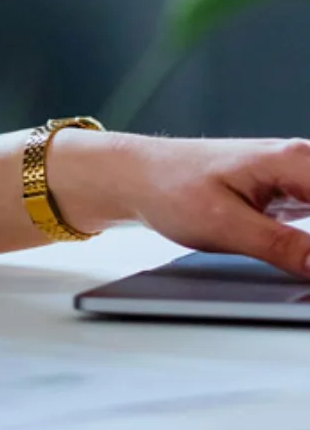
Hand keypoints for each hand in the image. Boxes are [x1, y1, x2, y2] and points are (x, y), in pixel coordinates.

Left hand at [50, 132, 309, 277]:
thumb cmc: (171, 188)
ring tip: (303, 263)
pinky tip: (307, 259)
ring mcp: (299, 176)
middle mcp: (303, 162)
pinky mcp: (292, 193)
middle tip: (308, 268)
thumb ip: (286, 248)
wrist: (137, 176)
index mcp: (295, 161)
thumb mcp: (226, 226)